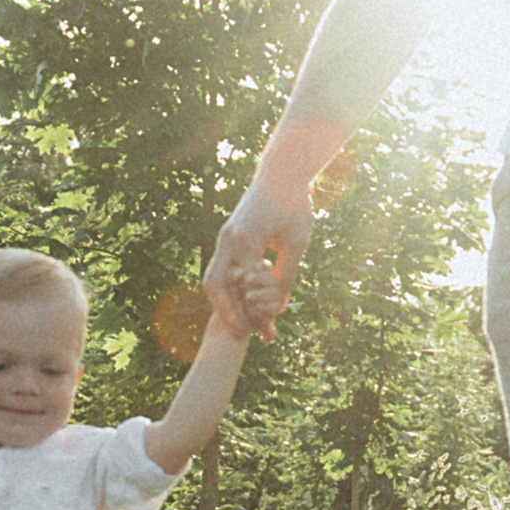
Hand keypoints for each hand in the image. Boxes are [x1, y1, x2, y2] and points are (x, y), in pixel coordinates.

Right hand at [205, 182, 313, 338]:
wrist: (281, 174)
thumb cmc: (294, 204)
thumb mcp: (297, 241)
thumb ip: (287, 274)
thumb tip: (278, 307)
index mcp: (246, 238)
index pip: (244, 286)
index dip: (255, 311)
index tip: (266, 331)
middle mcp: (228, 238)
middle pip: (214, 284)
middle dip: (226, 313)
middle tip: (241, 336)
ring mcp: (225, 237)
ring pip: (212, 278)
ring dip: (224, 303)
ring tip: (241, 324)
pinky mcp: (227, 237)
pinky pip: (221, 269)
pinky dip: (229, 289)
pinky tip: (242, 304)